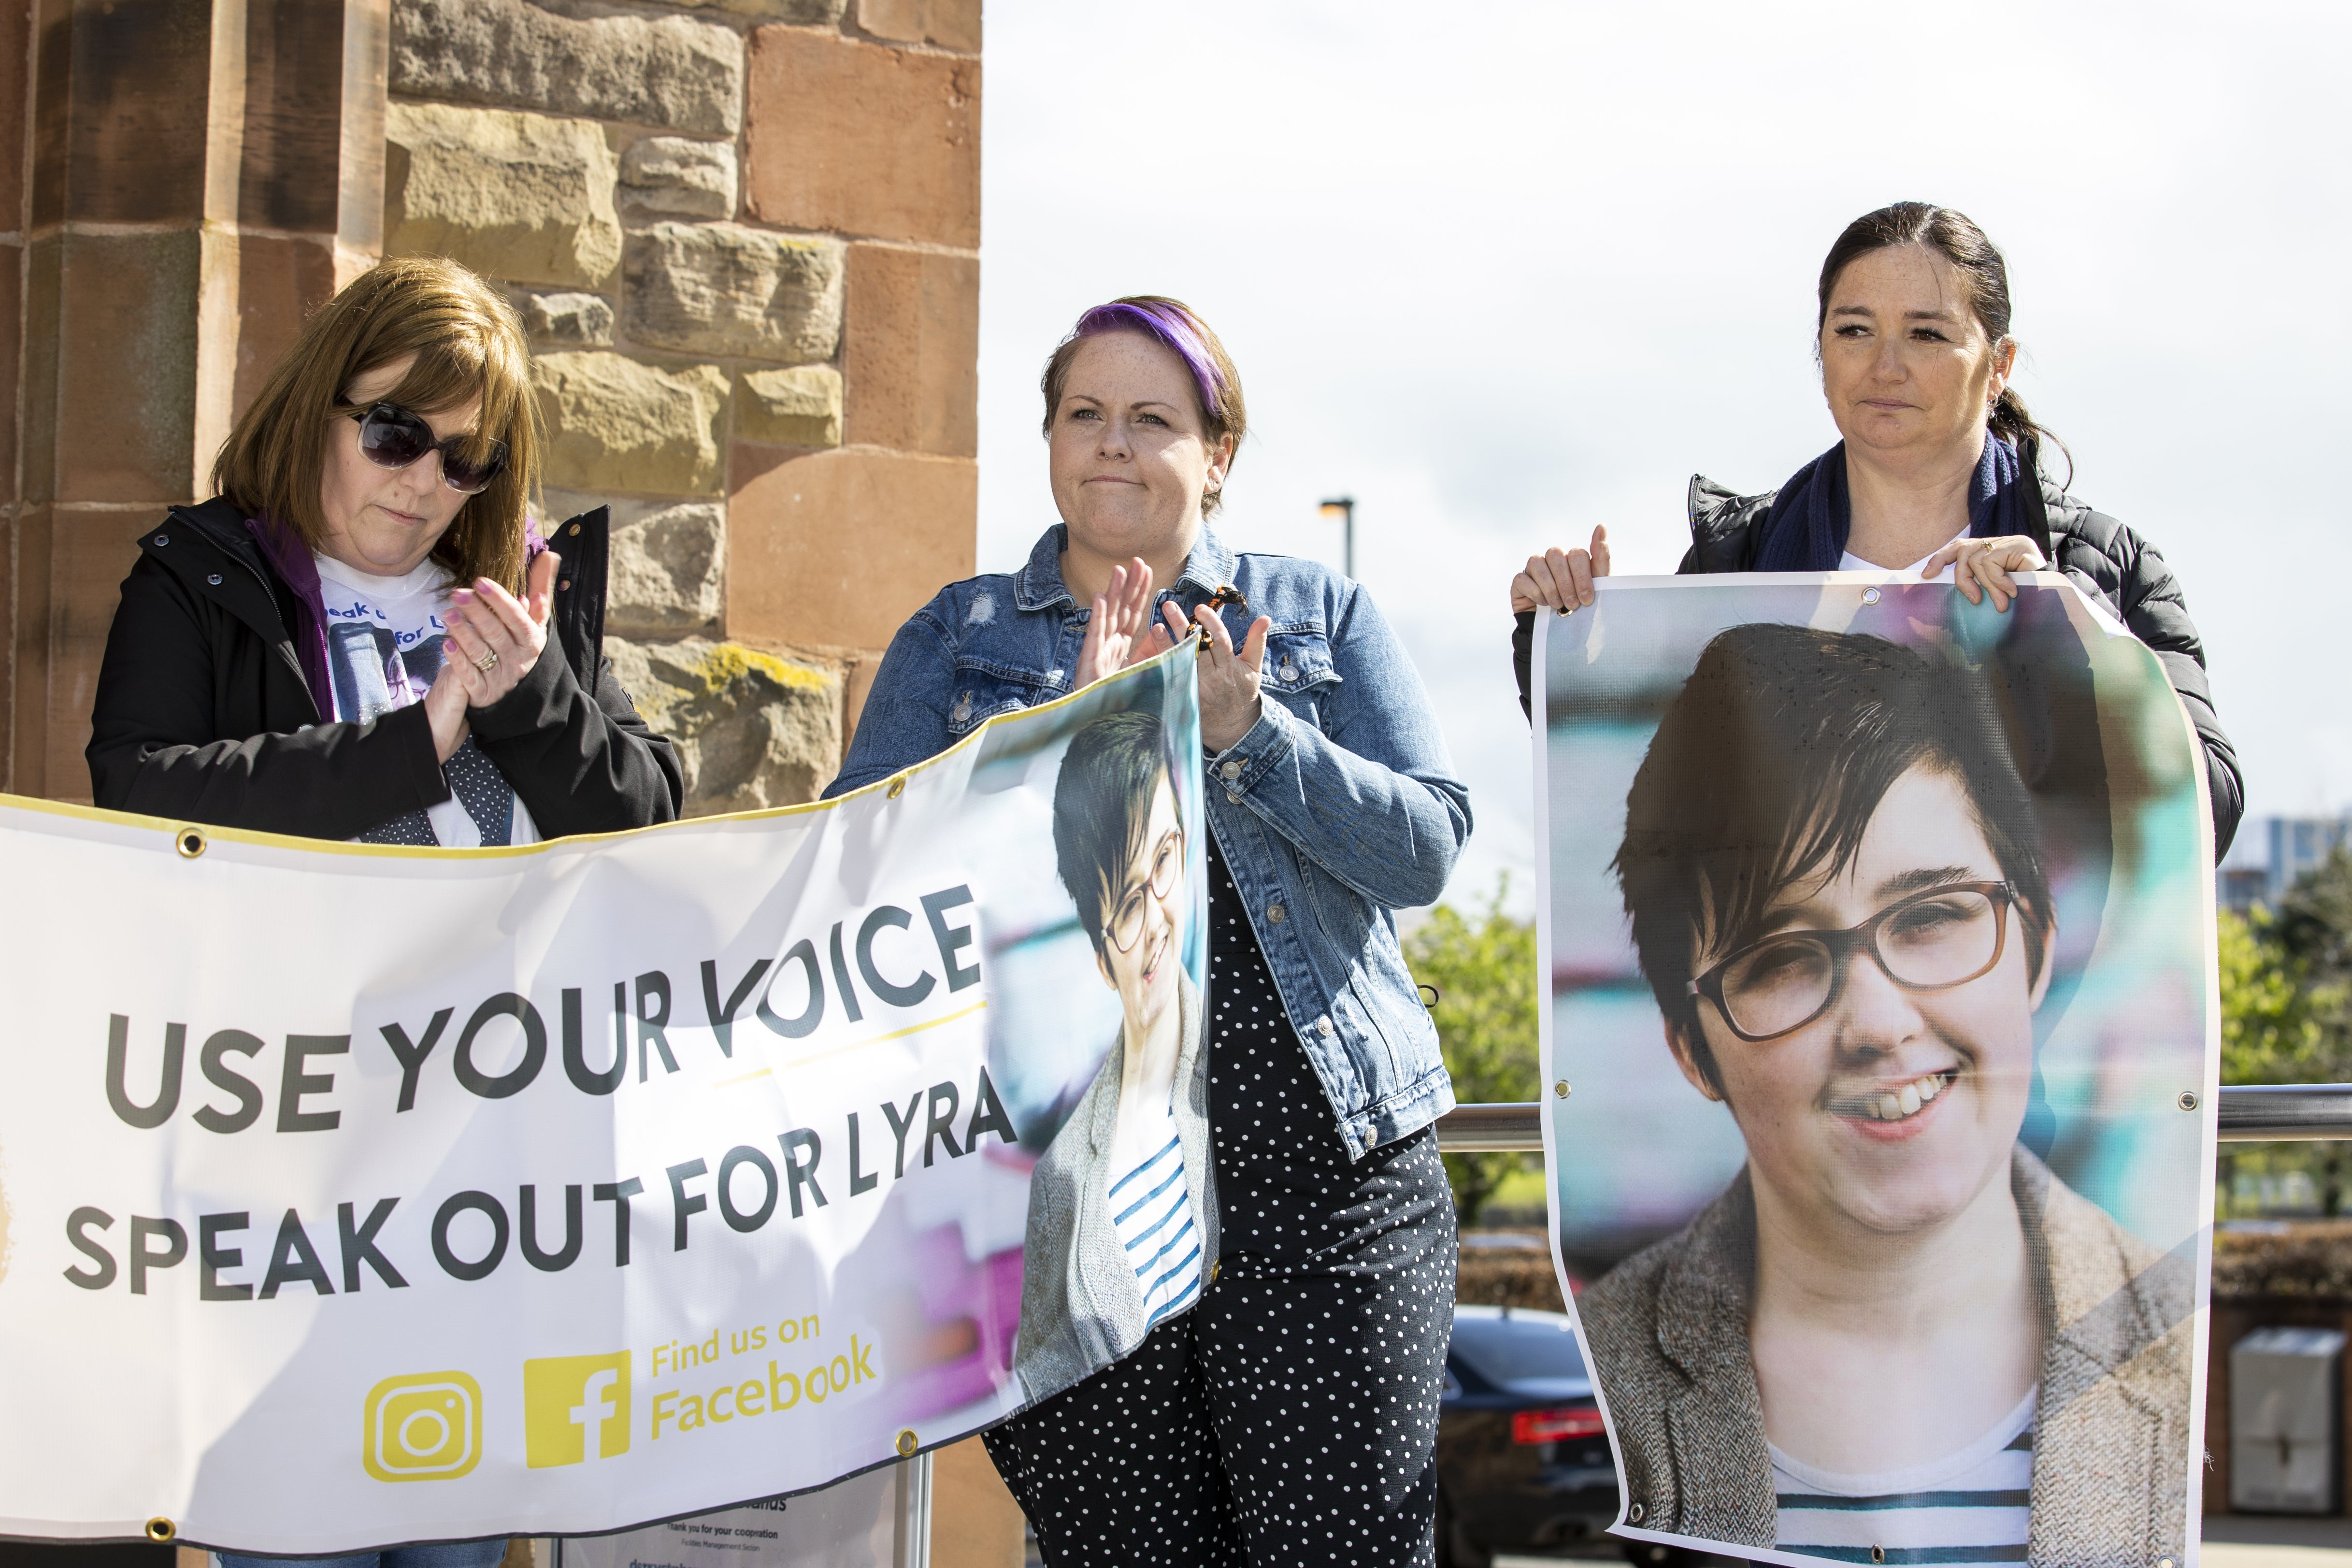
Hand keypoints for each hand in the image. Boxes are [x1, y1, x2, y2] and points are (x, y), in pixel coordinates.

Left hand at [444, 549, 556, 711]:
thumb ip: (540, 588)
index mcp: (532, 641)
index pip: (518, 620)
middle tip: (457, 593)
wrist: (509, 687)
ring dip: (464, 632)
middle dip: (477, 612)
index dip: (500, 602)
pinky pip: (470, 677)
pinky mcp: (484, 693)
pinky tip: (446, 642)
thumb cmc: (519, 644)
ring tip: (447, 613)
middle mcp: (519, 661)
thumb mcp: (532, 620)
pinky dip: (458, 660)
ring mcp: (501, 678)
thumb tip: (550, 555)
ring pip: (482, 654)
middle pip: (497, 634)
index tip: (481, 582)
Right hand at [1073, 557, 1169, 690]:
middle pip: (1122, 608)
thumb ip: (1147, 650)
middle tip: (1137, 560)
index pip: (1133, 612)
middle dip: (1130, 584)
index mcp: (1121, 643)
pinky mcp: (1089, 660)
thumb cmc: (1113, 694)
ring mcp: (1098, 649)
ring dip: (1113, 592)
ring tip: (1119, 570)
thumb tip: (1158, 630)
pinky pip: (1095, 635)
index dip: (1140, 591)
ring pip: (1108, 616)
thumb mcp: (1137, 669)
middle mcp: (1109, 642)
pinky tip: (1100, 598)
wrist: (1093, 719)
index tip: (1147, 570)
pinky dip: (1097, 615)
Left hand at [1163, 600, 1270, 752]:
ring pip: (1180, 662)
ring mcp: (1196, 688)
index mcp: (1229, 668)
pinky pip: (1171, 678)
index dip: (1210, 623)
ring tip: (1157, 626)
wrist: (1232, 726)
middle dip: (1182, 626)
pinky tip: (1152, 650)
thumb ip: (1257, 642)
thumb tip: (1265, 618)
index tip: (1199, 608)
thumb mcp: (1253, 667)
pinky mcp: (1184, 696)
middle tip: (1169, 606)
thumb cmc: (1243, 692)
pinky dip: (1162, 663)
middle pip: (1195, 648)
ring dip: (1166, 643)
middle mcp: (1211, 678)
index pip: (1220, 641)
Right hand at [1510, 525, 1609, 611]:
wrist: (1557, 635)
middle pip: (1556, 554)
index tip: (1588, 599)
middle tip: (1574, 605)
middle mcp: (1552, 560)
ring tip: (1559, 606)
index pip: (1577, 554)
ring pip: (1537, 563)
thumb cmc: (1579, 609)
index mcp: (1572, 559)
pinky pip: (1523, 579)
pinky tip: (1543, 604)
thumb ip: (1601, 558)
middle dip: (1567, 583)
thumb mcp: (1596, 588)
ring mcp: (1534, 569)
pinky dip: (1535, 592)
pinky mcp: (1519, 582)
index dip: (1583, 576)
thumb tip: (1601, 526)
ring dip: (1551, 588)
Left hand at [1924, 534, 2044, 610]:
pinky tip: (2011, 592)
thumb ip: (1977, 584)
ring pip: (1977, 559)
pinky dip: (1997, 581)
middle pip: (1964, 551)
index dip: (1941, 558)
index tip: (1927, 575)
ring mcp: (2010, 541)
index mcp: (1990, 550)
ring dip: (1986, 586)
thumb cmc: (2025, 597)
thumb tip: (1951, 589)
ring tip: (2000, 603)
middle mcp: (1999, 542)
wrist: (2055, 596)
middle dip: (1963, 579)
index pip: (1960, 546)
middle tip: (1974, 600)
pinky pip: (1992, 562)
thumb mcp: (1994, 590)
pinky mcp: (2019, 545)